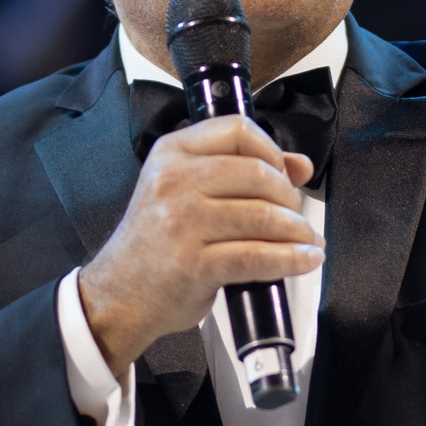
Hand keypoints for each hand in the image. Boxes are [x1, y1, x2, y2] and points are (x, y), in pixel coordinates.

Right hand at [78, 119, 319, 379]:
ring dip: (297, 230)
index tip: (284, 174)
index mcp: (171, 153)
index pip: (237, 130)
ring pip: (263, 215)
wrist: (119, 294)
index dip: (272, 150)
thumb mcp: (183, 193)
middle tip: (296, 216)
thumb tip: (300, 165)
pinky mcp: (194, 263)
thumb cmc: (156, 244)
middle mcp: (173, 181)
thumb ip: (239, 171)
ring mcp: (181, 222)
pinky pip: (257, 256)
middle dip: (290, 197)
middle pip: (257, 173)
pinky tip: (305, 259)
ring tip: (307, 241)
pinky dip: (291, 259)